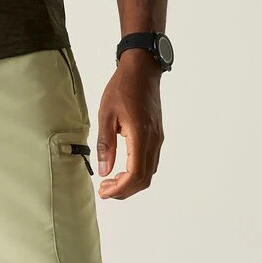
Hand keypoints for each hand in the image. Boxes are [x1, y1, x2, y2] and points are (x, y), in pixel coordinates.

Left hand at [96, 50, 163, 197]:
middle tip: (105, 190)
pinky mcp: (157, 136)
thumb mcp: (106, 115)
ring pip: (149, 172)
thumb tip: (104, 170)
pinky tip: (121, 168)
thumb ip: (105, 145)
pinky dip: (137, 172)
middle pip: (144, 179)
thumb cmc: (122, 89)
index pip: (135, 174)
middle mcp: (153, 141)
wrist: (142, 71)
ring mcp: (157, 139)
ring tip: (110, 181)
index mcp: (141, 136)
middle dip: (124, 190)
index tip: (104, 191)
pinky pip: (150, 162)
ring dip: (131, 183)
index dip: (120, 188)